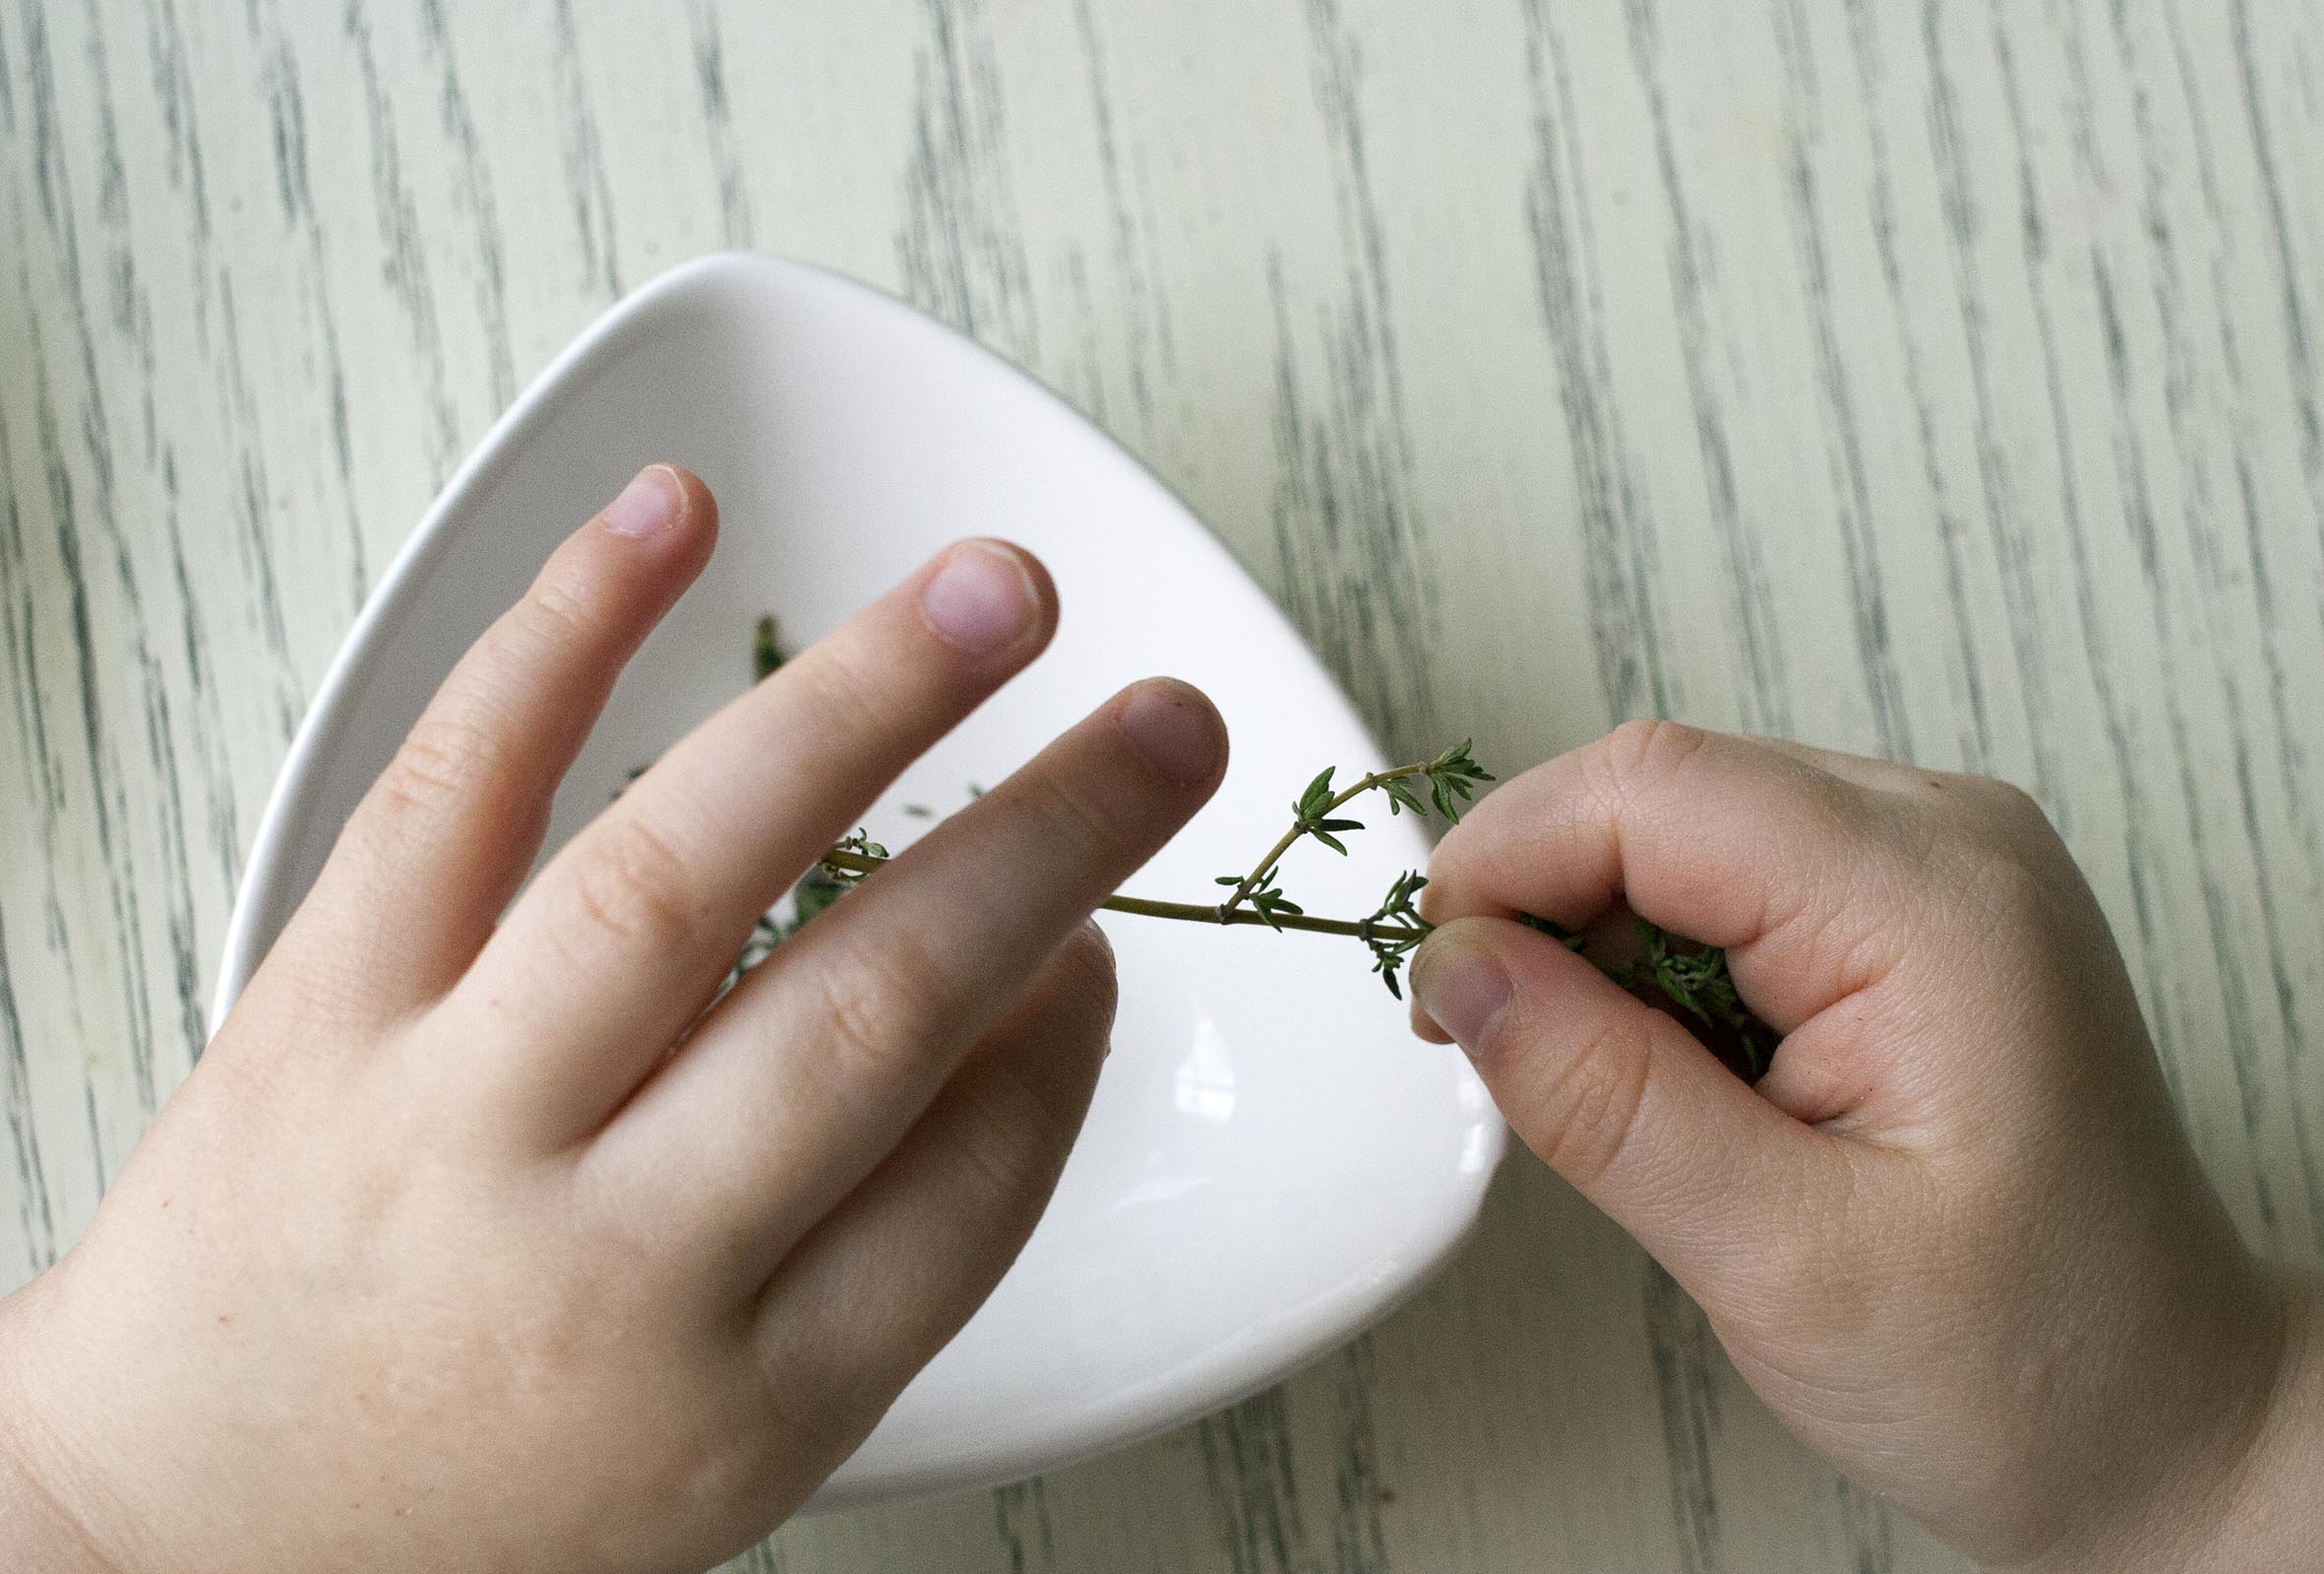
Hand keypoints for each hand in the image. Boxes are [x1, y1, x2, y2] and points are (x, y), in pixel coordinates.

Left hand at [0, 466, 1228, 1572]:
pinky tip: (674, 518)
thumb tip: (1039, 995)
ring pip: (676, 877)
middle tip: (1168, 726)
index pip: (969, 1184)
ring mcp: (442, 1117)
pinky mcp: (313, 1008)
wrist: (181, 1529)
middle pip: (869, 1015)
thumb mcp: (735, 1448)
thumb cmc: (483, 1495)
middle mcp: (602, 1259)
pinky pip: (449, 793)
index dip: (1064, 1040)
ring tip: (997, 594)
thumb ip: (901, 1242)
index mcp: (736, 1399)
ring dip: (859, 708)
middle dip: (1047, 844)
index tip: (1106, 939)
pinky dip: (566, 635)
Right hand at [1407, 721, 2323, 1571]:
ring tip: (1620, 1094)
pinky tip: (1682, 1072)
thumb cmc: (2031, 1362)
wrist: (2163, 1417)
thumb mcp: (1783, 1258)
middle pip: (1660, 791)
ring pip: (1680, 828)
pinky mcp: (1910, 908)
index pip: (1654, 791)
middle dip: (1542, 903)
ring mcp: (1937, 866)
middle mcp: (1947, 842)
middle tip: (1491, 1048)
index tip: (1432, 982)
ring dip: (1598, 940)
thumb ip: (1604, 1099)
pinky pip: (1729, 878)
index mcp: (1936, 902)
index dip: (1507, 864)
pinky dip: (1659, 961)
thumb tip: (1459, 970)